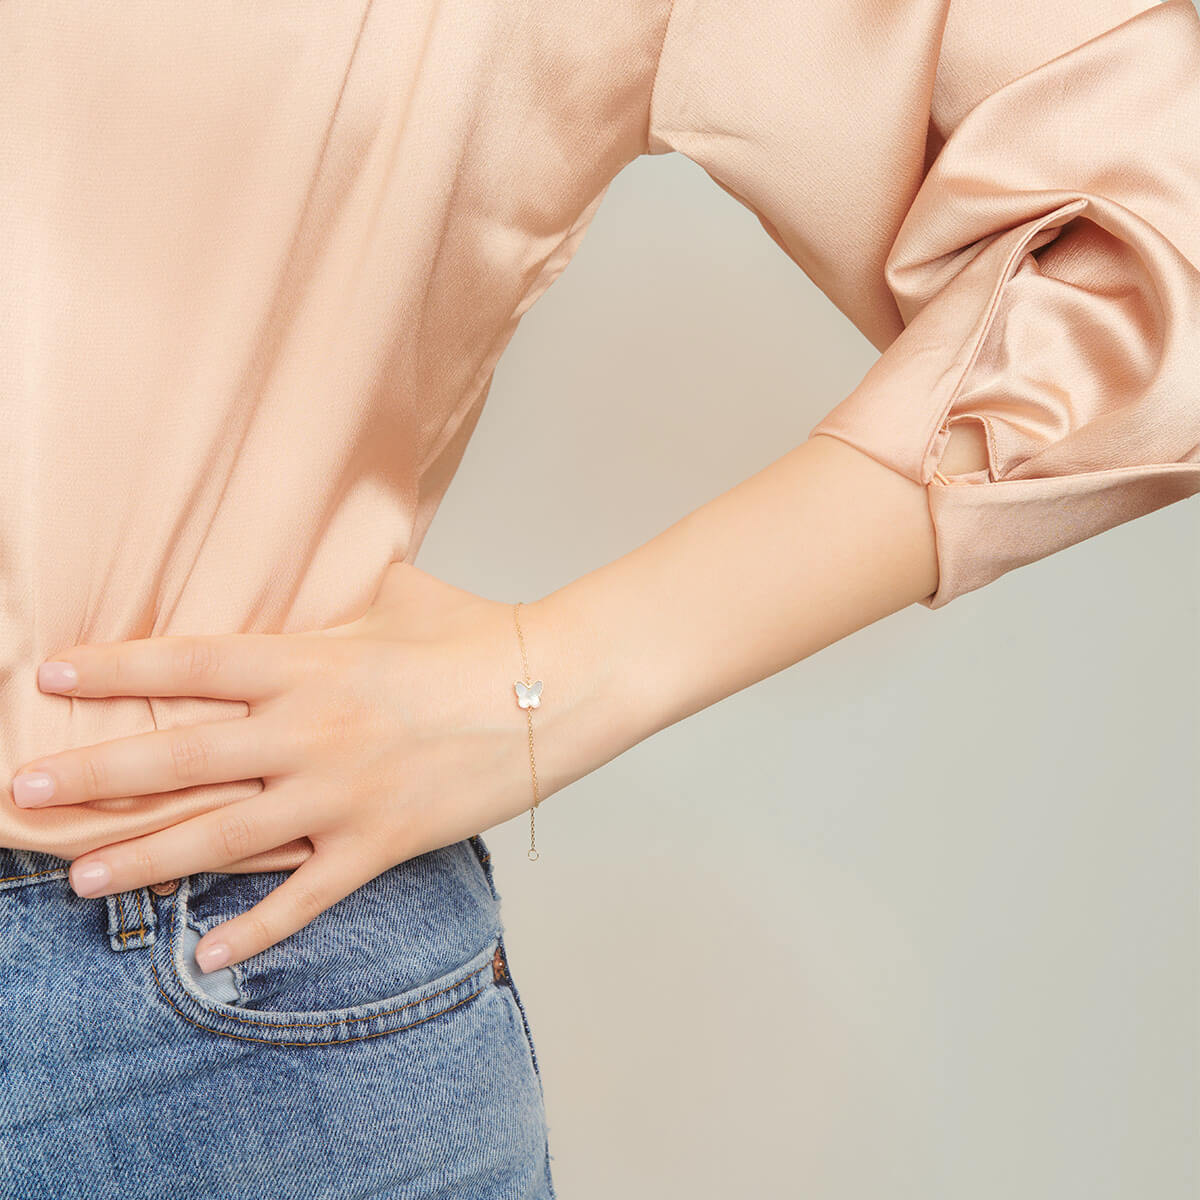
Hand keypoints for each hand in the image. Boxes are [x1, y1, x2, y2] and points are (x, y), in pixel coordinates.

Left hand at [9, 563, 569, 972]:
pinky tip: (204, 956)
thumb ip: (345, 593)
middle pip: (180, 757)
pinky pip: (304, 897)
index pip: (189, 664)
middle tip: (22, 791)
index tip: (50, 677)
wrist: (552, 688)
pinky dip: (254, 930)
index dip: (114, 672)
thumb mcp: (402, 595)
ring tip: (80, 879)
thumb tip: (330, 571)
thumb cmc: (479, 635)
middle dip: (94, 776)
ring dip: (144, 858)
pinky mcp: (380, 842)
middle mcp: (309, 730)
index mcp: (308, 663)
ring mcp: (341, 793)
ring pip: (222, 835)